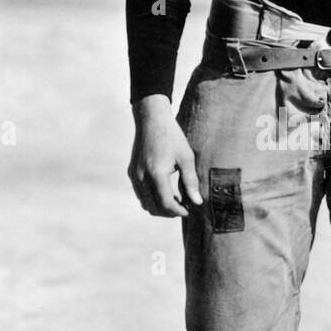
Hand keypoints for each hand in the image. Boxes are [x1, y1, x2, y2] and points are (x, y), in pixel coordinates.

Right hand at [128, 94, 202, 217]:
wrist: (151, 119)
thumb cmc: (172, 136)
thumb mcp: (186, 157)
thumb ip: (191, 181)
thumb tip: (197, 202)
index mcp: (156, 173)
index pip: (166, 203)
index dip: (178, 211)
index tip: (189, 211)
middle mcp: (142, 177)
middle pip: (154, 207)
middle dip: (169, 212)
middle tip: (184, 207)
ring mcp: (135, 175)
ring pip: (145, 203)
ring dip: (160, 206)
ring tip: (176, 200)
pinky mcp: (132, 172)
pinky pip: (141, 194)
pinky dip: (152, 198)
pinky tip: (165, 191)